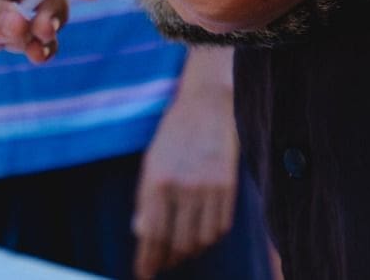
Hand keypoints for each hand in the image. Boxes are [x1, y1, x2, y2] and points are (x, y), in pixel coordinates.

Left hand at [132, 52, 238, 278]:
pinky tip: (200, 238)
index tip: (144, 273)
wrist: (207, 105)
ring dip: (188, 252)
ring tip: (179, 254)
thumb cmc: (174, 133)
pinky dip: (209, 239)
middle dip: (166, 260)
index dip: (147, 259)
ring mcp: (208, 188)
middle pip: (176, 242)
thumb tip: (141, 232)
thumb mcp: (151, 161)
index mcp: (157, 180)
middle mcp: (183, 187)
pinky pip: (220, 227)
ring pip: (200, 239)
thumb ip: (145, 198)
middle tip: (161, 265)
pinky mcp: (228, 186)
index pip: (151, 234)